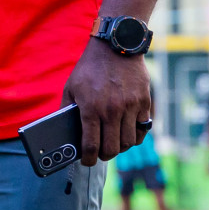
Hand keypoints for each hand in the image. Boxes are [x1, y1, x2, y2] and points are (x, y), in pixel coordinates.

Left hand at [62, 39, 150, 166]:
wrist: (116, 47)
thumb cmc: (90, 68)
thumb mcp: (71, 87)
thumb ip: (67, 109)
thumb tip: (63, 130)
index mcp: (90, 108)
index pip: (91, 145)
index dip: (88, 159)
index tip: (87, 162)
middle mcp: (111, 110)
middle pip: (112, 149)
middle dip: (104, 155)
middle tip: (100, 153)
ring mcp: (130, 107)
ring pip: (128, 142)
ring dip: (120, 147)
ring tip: (113, 143)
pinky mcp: (144, 103)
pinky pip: (143, 130)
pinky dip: (136, 137)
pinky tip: (128, 134)